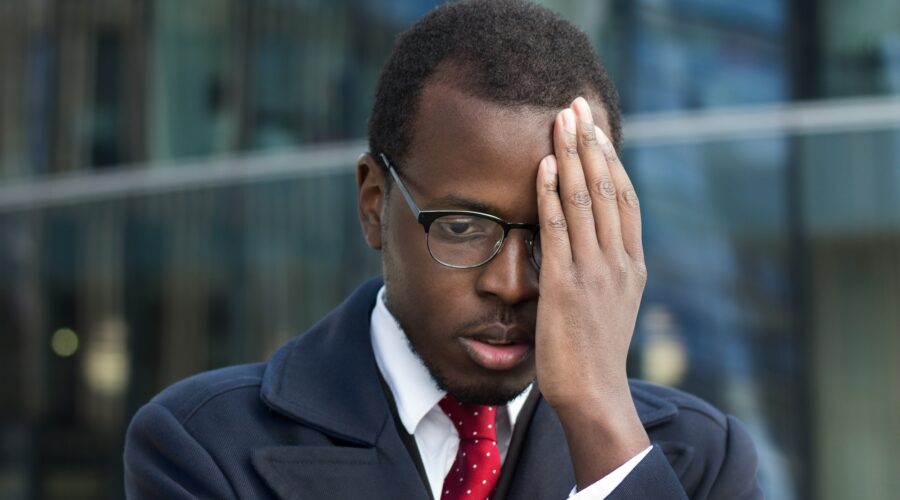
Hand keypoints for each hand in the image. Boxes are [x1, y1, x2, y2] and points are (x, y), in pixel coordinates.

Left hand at [534, 97, 649, 486]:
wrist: (594, 393)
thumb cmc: (594, 352)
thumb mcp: (610, 302)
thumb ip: (603, 267)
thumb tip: (585, 239)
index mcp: (631, 264)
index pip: (624, 198)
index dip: (610, 158)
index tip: (596, 127)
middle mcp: (618, 261)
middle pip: (607, 188)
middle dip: (591, 143)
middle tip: (577, 105)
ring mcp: (594, 272)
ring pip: (585, 201)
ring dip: (572, 156)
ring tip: (562, 120)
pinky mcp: (567, 286)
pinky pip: (559, 231)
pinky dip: (551, 195)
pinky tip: (543, 167)